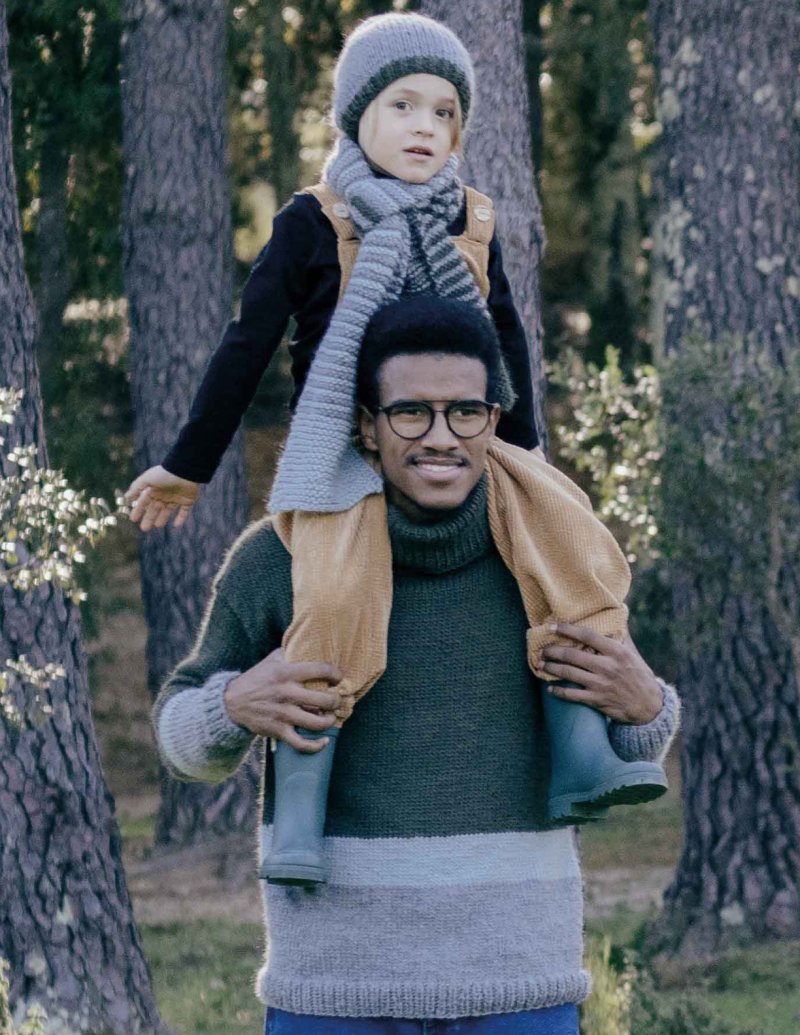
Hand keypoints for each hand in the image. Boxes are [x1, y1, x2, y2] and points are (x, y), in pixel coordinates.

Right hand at [125, 465, 199, 531]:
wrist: (185, 471)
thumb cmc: (164, 474)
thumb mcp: (147, 479)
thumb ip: (136, 488)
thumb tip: (126, 497)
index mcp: (154, 489)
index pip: (144, 502)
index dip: (138, 511)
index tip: (133, 520)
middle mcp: (164, 494)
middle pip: (155, 509)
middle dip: (149, 518)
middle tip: (144, 529)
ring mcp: (176, 497)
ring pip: (167, 511)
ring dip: (162, 519)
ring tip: (157, 526)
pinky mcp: (187, 500)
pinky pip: (184, 512)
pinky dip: (180, 519)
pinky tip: (176, 526)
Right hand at [224, 648, 342, 751]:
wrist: (232, 702)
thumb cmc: (257, 678)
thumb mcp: (272, 659)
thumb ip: (291, 652)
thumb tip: (311, 642)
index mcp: (287, 672)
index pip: (321, 670)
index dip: (336, 674)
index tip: (338, 678)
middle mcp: (287, 693)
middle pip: (324, 700)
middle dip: (336, 701)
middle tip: (336, 700)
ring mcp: (283, 714)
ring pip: (317, 723)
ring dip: (330, 721)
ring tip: (331, 716)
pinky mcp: (278, 730)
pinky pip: (301, 743)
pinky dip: (316, 745)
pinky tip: (324, 741)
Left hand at [537, 623, 661, 724]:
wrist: (650, 706)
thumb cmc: (639, 675)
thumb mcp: (632, 653)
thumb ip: (621, 635)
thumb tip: (618, 613)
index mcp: (616, 652)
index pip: (588, 636)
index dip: (567, 630)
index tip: (552, 626)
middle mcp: (607, 667)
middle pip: (572, 655)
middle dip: (552, 651)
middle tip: (541, 650)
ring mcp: (601, 685)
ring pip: (569, 674)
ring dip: (551, 668)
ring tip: (539, 664)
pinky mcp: (598, 701)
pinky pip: (572, 695)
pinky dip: (559, 692)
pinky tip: (550, 689)